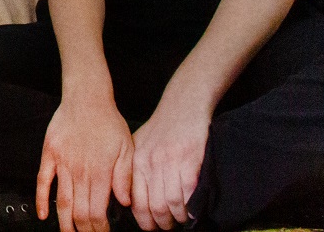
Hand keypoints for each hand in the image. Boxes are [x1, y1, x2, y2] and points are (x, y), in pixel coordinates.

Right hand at [37, 94, 132, 231]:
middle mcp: (80, 172)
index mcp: (100, 173)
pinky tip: (43, 214)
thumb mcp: (127, 148)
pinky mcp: (49, 154)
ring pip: (61, 201)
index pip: (97, 212)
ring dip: (64, 223)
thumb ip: (125, 177)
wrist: (87, 97)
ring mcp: (62, 164)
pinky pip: (42, 181)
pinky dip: (41, 200)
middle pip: (78, 212)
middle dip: (83, 230)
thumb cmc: (108, 121)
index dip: (99, 228)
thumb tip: (124, 202)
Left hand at [129, 90, 210, 229]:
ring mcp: (169, 161)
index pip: (135, 202)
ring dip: (177, 218)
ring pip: (170, 203)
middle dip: (162, 224)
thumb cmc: (162, 128)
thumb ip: (135, 170)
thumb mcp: (139, 145)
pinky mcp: (189, 159)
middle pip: (153, 206)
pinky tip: (192, 211)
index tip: (152, 227)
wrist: (183, 104)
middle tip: (168, 227)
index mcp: (136, 162)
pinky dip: (190, 207)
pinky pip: (187, 192)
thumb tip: (132, 201)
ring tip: (181, 220)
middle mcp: (150, 163)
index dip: (145, 221)